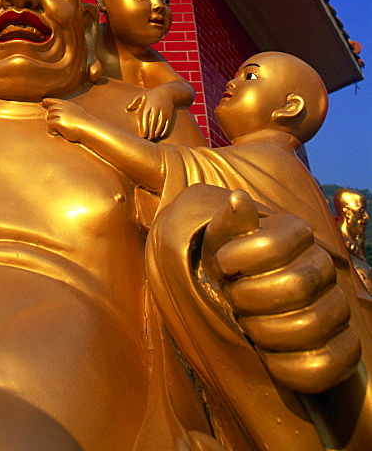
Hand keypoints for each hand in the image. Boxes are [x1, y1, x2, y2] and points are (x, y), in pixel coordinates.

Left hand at [43, 98, 88, 142]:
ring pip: (49, 118)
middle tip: (59, 126)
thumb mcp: (76, 111)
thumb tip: (58, 111)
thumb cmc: (84, 123)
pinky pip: (49, 125)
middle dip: (52, 118)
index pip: (54, 100)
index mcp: (67, 104)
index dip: (48, 101)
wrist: (89, 129)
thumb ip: (67, 110)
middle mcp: (62, 107)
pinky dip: (52, 130)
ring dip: (53, 125)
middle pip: (50, 111)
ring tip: (60, 130)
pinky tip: (57, 133)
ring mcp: (60, 114)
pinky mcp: (58, 121)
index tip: (44, 102)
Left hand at [127, 87, 174, 139]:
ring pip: (160, 126)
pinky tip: (160, 135)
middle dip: (150, 133)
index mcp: (148, 106)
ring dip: (156, 133)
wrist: (168, 92)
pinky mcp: (169, 115)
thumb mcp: (142, 95)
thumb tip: (126, 109)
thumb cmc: (152, 95)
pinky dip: (164, 131)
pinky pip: (167, 125)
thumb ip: (133, 101)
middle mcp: (156, 109)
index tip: (143, 135)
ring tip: (153, 138)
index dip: (144, 128)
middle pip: (153, 123)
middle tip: (148, 139)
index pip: (145, 119)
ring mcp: (164, 113)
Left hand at [202, 190, 360, 393]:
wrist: (260, 314)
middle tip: (234, 300)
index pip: (275, 242)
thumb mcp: (222, 246)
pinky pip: (322, 366)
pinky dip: (285, 367)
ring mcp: (338, 308)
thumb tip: (238, 198)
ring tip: (248, 326)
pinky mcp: (344, 349)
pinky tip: (267, 357)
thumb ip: (229, 225)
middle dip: (251, 299)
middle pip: (295, 286)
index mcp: (297, 234)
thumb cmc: (235, 273)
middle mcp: (323, 267)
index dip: (242, 257)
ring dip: (265, 333)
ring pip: (309, 327)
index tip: (223, 266)